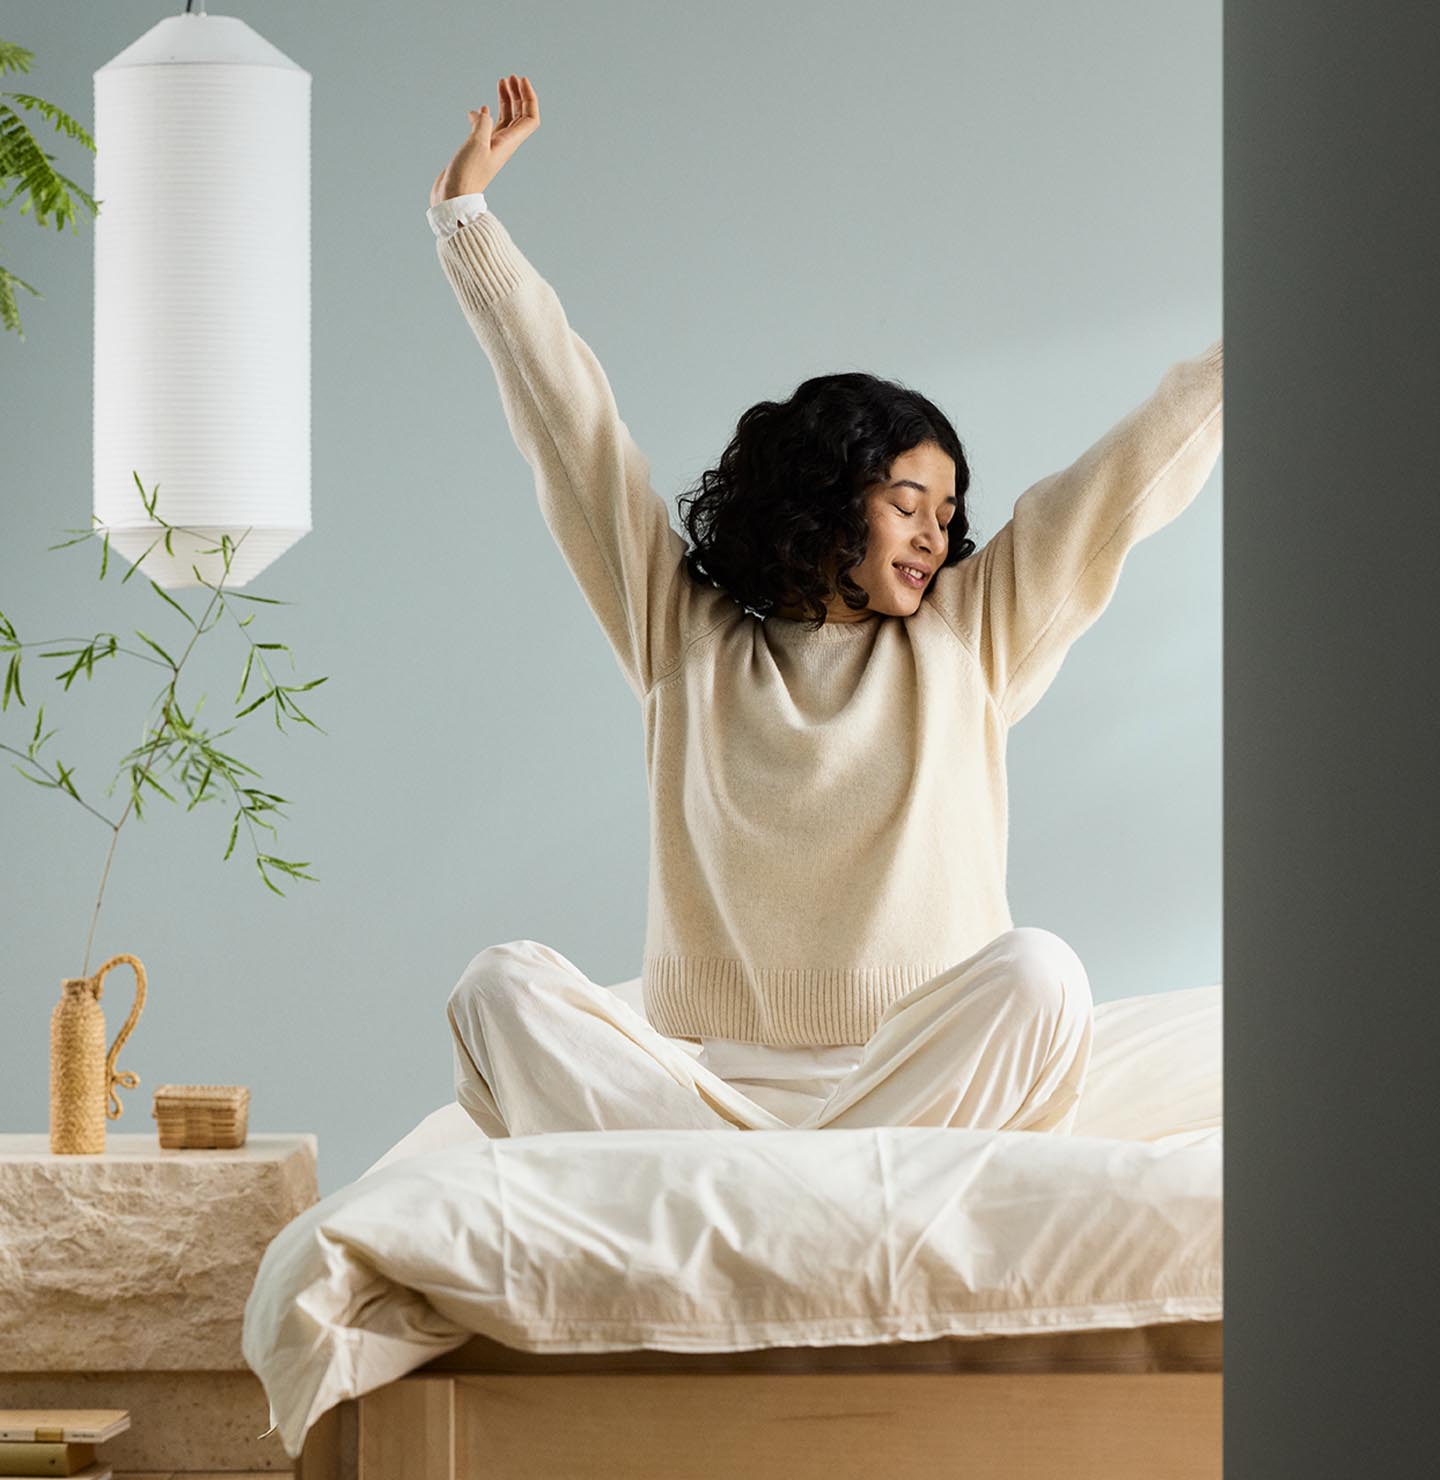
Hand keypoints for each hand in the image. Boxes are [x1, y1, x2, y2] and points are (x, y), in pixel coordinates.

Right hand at [430, 74, 540, 207]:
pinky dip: (483, 115)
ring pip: (504, 119)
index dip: (529, 98)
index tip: (520, 80)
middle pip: (518, 115)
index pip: (529, 118)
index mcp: (509, 143)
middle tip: (510, 77)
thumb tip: (485, 111)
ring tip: (500, 82)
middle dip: (517, 95)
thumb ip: (483, 124)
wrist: (453, 197)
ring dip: (504, 100)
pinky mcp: (477, 150)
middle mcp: (503, 144)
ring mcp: (491, 147)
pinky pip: (486, 128)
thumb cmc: (466, 174)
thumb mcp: (476, 144)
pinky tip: (475, 110)